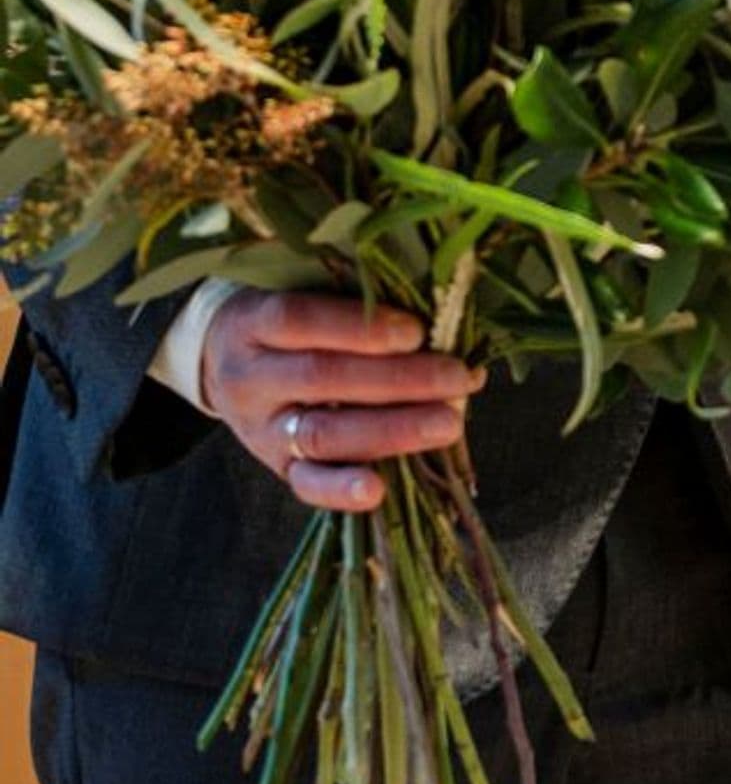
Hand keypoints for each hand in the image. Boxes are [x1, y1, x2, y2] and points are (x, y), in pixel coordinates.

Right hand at [203, 290, 481, 512]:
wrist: (222, 362)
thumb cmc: (287, 320)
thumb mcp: (301, 293)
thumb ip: (357, 302)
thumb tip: (444, 321)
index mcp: (253, 322)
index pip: (300, 320)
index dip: (360, 327)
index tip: (417, 330)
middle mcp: (251, 377)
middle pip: (322, 378)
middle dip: (397, 380)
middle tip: (456, 377)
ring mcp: (261, 427)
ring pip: (322, 434)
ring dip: (391, 431)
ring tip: (449, 424)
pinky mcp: (275, 466)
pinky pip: (305, 484)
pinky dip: (342, 490)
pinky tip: (379, 490)